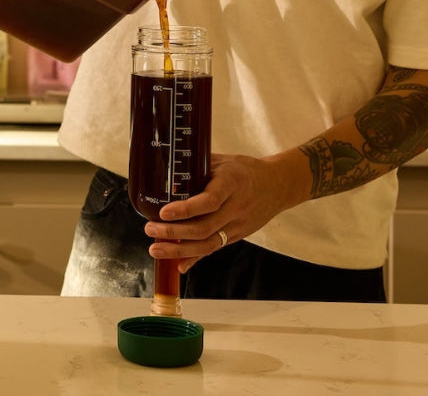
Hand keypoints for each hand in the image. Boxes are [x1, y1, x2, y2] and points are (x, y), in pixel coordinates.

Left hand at [143, 153, 297, 271]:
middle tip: (150, 229)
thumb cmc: (244, 170)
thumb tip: (166, 177)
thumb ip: (197, 170)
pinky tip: (177, 264)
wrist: (277, 185)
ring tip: (155, 249)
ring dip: (179, 250)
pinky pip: (214, 249)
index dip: (186, 209)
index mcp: (232, 183)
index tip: (163, 212)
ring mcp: (238, 225)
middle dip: (174, 233)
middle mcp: (236, 207)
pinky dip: (194, 258)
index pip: (209, 200)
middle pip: (204, 227)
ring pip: (208, 244)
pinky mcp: (237, 236)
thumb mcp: (222, 162)